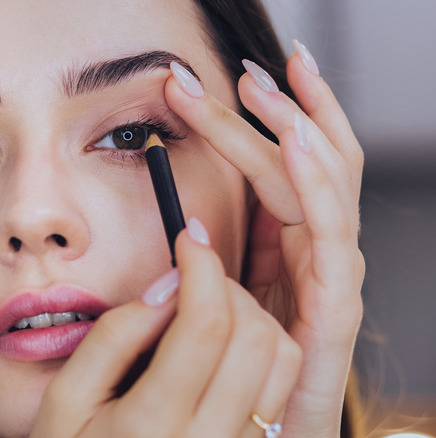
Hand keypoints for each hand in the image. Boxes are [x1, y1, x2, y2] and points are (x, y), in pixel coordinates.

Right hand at [31, 220, 302, 436]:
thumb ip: (112, 338)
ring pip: (282, 361)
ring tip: (209, 310)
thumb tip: (167, 286)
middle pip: (256, 337)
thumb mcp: (65, 399)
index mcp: (152, 425)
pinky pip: (282, 389)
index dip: (204, 266)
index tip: (190, 238)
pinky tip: (224, 346)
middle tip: (193, 277)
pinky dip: (263, 350)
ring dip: (252, 316)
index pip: (206, 325)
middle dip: (228, 286)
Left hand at [163, 42, 364, 436]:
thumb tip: (187, 212)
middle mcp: (315, 250)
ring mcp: (330, 274)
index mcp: (288, 243)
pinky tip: (298, 143)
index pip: (282, 164)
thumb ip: (219, 254)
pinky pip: (330, 234)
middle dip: (283, 110)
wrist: (260, 430)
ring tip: (273, 87)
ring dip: (299, 129)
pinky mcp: (334, 306)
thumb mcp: (224, 295)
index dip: (261, 120)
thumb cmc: (238, 364)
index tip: (225, 80)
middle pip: (307, 164)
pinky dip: (316, 183)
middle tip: (249, 70)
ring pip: (324, 186)